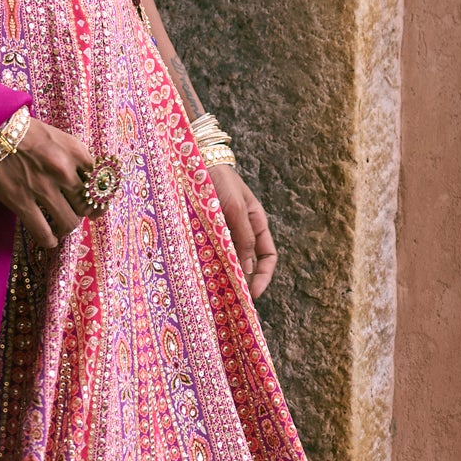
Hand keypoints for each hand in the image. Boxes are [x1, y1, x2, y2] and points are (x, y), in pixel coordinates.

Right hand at [0, 115, 97, 250]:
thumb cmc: (22, 129)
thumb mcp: (56, 136)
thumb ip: (72, 156)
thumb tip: (82, 180)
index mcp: (75, 151)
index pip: (100, 181)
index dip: (99, 195)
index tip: (96, 203)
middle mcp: (65, 171)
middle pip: (87, 204)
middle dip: (83, 211)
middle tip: (77, 213)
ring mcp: (44, 188)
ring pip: (69, 221)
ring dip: (67, 226)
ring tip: (62, 226)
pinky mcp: (22, 202)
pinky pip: (43, 231)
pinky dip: (49, 240)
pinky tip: (51, 241)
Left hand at [210, 162, 276, 296]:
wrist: (192, 161)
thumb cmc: (220, 180)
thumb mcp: (237, 209)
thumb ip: (244, 238)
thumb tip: (250, 269)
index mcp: (256, 223)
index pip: (268, 256)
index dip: (264, 276)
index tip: (253, 293)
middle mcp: (240, 230)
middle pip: (247, 262)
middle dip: (243, 281)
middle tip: (232, 300)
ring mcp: (221, 231)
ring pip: (227, 260)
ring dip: (223, 276)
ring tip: (215, 292)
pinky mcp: (203, 231)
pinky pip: (209, 252)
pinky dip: (207, 265)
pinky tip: (200, 275)